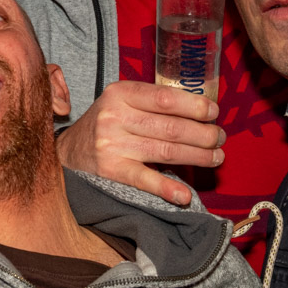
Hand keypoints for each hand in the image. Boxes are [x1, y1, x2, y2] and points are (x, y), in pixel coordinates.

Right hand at [56, 81, 223, 205]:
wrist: (68, 152)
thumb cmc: (107, 124)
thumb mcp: (122, 102)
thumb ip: (152, 102)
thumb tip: (200, 111)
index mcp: (120, 94)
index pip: (165, 98)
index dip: (194, 106)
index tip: (214, 113)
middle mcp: (114, 117)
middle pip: (170, 127)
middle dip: (203, 134)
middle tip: (220, 138)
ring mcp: (112, 145)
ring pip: (165, 151)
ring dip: (197, 156)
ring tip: (216, 157)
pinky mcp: (111, 171)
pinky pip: (145, 180)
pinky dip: (168, 188)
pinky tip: (185, 194)